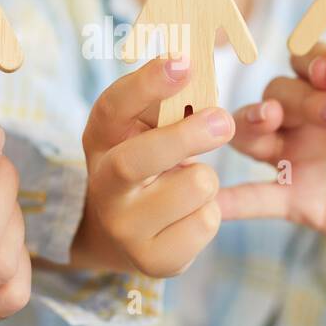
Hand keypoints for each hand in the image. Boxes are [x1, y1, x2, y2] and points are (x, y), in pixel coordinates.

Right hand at [72, 55, 235, 276]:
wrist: (121, 234)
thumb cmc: (147, 162)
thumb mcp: (144, 128)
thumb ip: (167, 102)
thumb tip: (197, 69)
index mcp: (101, 138)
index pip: (114, 107)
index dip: (147, 83)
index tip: (183, 63)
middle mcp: (103, 184)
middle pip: (139, 160)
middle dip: (185, 137)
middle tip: (224, 121)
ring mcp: (125, 228)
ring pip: (193, 187)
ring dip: (206, 178)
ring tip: (190, 183)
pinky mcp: (154, 261)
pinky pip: (206, 223)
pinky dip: (210, 213)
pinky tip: (189, 214)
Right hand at [217, 44, 325, 284]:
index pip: (312, 60)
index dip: (315, 59)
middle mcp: (309, 117)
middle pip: (281, 93)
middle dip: (302, 97)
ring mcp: (297, 156)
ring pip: (254, 133)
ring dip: (252, 123)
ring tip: (268, 124)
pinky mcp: (295, 199)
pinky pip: (255, 197)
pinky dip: (232, 200)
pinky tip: (212, 202)